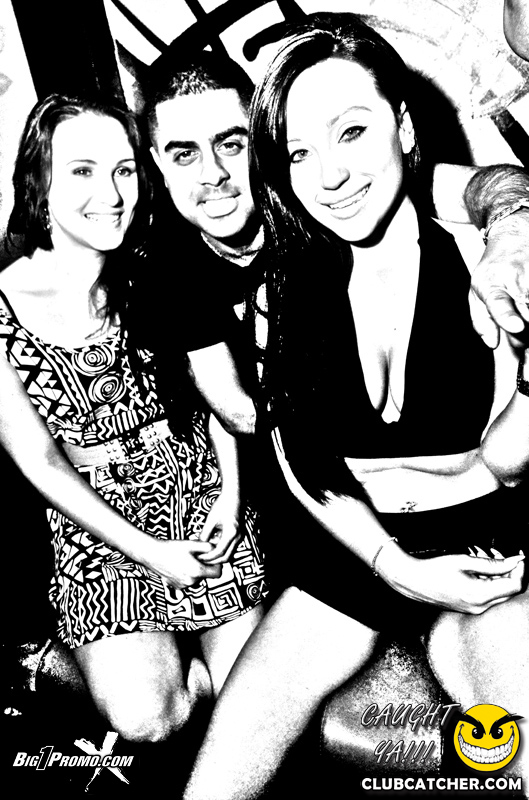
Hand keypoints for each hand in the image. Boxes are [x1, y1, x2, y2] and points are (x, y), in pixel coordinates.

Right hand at [143, 538, 221, 588]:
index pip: (218, 573)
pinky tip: (180, 565)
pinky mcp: (176, 586)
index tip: (211, 557)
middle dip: (205, 566)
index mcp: (197, 571)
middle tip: (197, 555)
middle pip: (207, 575)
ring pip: (197, 578)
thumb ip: (207, 546)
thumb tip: (217, 548)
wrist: (152, 554)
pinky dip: (187, 574)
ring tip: (186, 559)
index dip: (217, 565)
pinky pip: (188, 581)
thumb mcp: (191, 544)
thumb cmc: (171, 548)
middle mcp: (191, 582)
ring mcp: (183, 586)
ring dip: (196, 570)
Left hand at [197, 492, 241, 564]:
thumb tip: (198, 545)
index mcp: (231, 533)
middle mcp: (238, 536)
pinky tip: (212, 545)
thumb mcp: (211, 519)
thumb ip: (205, 534)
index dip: (208, 557)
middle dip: (214, 560)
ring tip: (206, 553)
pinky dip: (221, 550)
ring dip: (218, 556)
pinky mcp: (238, 535)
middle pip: (226, 557)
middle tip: (202, 558)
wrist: (234, 496)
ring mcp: (240, 536)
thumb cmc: (224, 504)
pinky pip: (230, 547)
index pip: (219, 552)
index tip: (200, 557)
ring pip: (229, 554)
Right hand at [378, 544, 524, 613]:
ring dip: (496, 573)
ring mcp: (474, 609)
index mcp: (480, 595)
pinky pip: (487, 594)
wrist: (412, 581)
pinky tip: (475, 566)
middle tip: (496, 552)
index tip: (518, 555)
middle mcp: (480, 606)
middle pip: (509, 590)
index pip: (515, 585)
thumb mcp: (465, 561)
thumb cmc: (434, 569)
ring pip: (498, 591)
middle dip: (508, 570)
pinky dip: (487, 579)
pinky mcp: (468, 607)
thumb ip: (493, 563)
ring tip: (481, 555)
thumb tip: (516, 561)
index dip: (520, 569)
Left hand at [470, 212, 528, 348]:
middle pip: (526, 319)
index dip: (508, 317)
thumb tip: (492, 343)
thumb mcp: (477, 292)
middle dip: (522, 334)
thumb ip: (482, 321)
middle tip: (514, 328)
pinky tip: (528, 305)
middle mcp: (515, 280)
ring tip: (523, 313)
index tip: (517, 326)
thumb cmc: (493, 269)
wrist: (514, 237)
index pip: (500, 303)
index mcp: (492, 285)